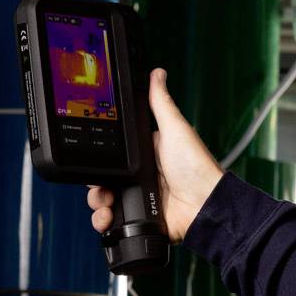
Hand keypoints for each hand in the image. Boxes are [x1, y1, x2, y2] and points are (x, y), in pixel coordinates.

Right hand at [87, 68, 222, 243]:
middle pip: (104, 178)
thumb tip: (157, 73)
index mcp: (147, 154)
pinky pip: (114, 221)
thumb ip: (160, 103)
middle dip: (94, 184)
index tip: (92, 159)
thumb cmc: (196, 167)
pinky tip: (108, 219)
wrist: (204, 205)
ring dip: (97, 203)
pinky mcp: (140, 217)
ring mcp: (139, 198)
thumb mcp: (175, 128)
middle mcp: (141, 176)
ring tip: (104, 204)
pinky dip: (105, 222)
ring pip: (104, 200)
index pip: (114, 153)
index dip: (100, 157)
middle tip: (98, 186)